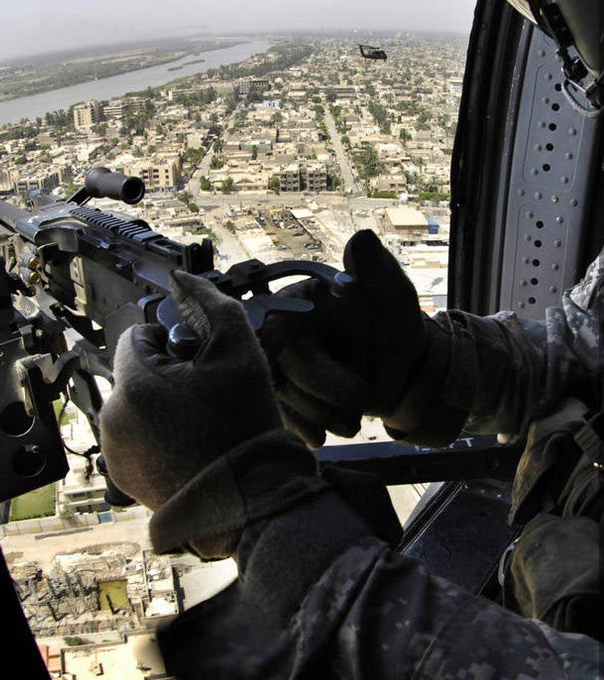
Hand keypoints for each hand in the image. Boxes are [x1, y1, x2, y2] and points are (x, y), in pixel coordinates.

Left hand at [100, 269, 282, 551]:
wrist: (245, 500)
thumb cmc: (243, 426)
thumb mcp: (239, 351)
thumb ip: (210, 304)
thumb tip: (181, 278)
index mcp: (134, 381)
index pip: (139, 336)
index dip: (174, 345)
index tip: (200, 367)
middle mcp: (112, 414)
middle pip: (136, 372)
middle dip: (167, 377)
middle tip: (206, 399)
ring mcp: (114, 449)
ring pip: (135, 405)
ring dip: (160, 407)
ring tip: (199, 427)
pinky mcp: (121, 476)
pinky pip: (134, 439)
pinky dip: (155, 439)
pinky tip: (188, 449)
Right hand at [261, 230, 427, 446]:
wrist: (407, 374)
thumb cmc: (397, 327)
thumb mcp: (393, 295)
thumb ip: (376, 270)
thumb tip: (361, 240)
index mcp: (302, 300)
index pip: (275, 319)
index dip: (272, 340)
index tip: (278, 359)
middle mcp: (285, 330)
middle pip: (280, 363)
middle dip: (315, 388)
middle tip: (357, 400)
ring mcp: (286, 365)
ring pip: (282, 393)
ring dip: (316, 412)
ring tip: (352, 421)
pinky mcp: (291, 395)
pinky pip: (285, 413)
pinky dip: (302, 427)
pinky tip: (321, 438)